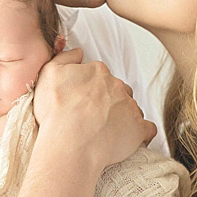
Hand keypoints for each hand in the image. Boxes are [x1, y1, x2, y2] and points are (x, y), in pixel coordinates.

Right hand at [32, 48, 155, 170]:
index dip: (89, 89)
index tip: (81, 101)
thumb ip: (64, 58)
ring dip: (122, 117)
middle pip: (117, 90)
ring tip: (105, 133)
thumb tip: (78, 51)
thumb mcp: (49, 74)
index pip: (99, 75)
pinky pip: (147, 129)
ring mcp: (130, 107)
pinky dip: (140, 134)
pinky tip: (128, 141)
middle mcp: (117, 86)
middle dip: (108, 101)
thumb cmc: (55, 113)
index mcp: (97, 72)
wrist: (69, 145)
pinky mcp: (139, 128)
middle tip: (91, 118)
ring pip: (131, 108)